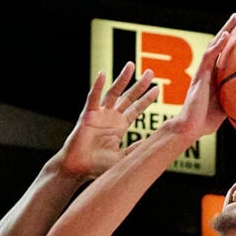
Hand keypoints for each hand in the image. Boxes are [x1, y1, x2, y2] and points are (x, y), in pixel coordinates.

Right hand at [55, 63, 164, 178]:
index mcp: (119, 126)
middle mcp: (110, 117)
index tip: (157, 88)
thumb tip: (151, 143)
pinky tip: (102, 74)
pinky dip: (97, 86)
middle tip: (150, 72)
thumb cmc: (97, 167)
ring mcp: (99, 115)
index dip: (146, 99)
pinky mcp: (88, 115)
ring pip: (113, 93)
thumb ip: (135, 150)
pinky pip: (93, 98)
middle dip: (139, 85)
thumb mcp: (122, 158)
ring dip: (122, 79)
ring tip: (130, 65)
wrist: (78, 169)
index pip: (135, 109)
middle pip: (128, 97)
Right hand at [175, 13, 235, 141]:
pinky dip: (217, 46)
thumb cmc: (206, 122)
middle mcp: (208, 72)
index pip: (223, 56)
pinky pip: (208, 58)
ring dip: (224, 32)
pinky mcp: (199, 77)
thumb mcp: (228, 107)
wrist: (190, 128)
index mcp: (214, 78)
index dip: (232, 44)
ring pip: (213, 47)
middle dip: (227, 30)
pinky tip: (226, 37)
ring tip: (234, 19)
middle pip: (218, 46)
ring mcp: (203, 73)